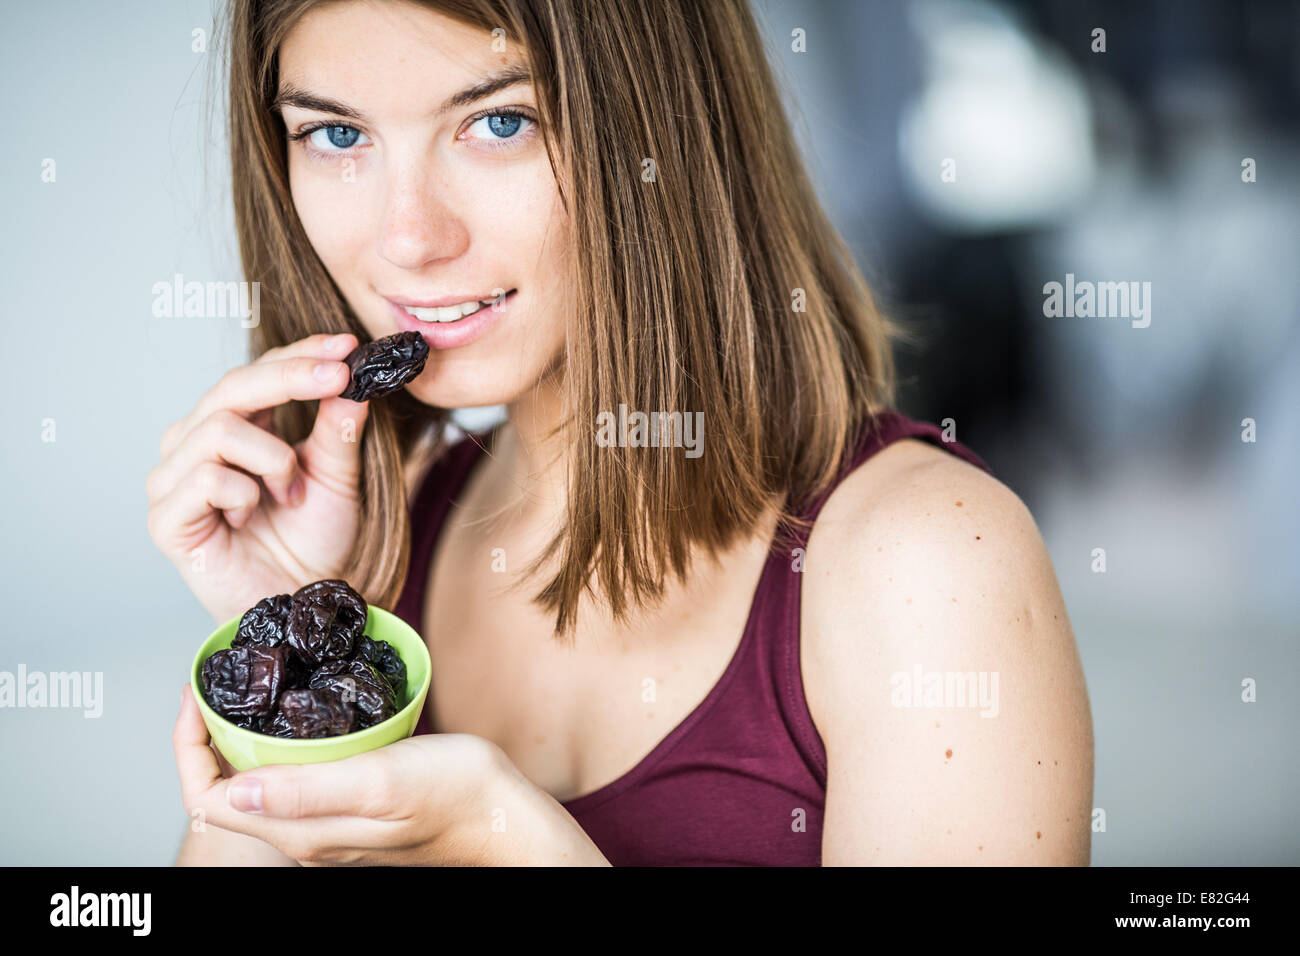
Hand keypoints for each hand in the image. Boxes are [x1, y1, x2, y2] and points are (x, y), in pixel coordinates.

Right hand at [146, 333, 368, 623]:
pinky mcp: (165, 518)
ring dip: (272, 457)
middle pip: (232, 386)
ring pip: (218, 428)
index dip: (299, 353)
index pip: (259, 371)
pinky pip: (204, 477)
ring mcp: (174, 479)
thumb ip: (339, 431)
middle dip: (290, 376)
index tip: (346, 346)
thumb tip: (352, 381)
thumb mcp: (337, 479)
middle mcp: (196, 443)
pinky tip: (253, 515)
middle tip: (338, 377)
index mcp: (236, 426)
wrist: (303, 605)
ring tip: (290, 491)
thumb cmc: (314, 543)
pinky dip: (243, 492)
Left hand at [174, 685, 609, 865]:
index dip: (188, 744)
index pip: (206, 798)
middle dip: (209, 734)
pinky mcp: (351, 807)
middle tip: (219, 679)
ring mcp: (328, 823)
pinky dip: (280, 742)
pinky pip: (293, 778)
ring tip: (254, 686)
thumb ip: (306, 791)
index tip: (197, 693)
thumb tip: (232, 792)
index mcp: (301, 830)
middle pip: (226, 789)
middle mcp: (306, 833)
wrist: (504, 817)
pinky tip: (304, 712)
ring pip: (258, 783)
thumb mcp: (378, 782)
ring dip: (243, 736)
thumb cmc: (454, 797)